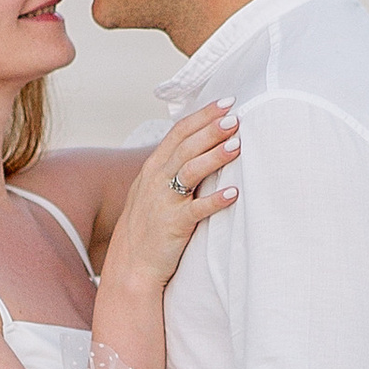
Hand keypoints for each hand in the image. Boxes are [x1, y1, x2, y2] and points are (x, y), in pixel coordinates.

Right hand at [99, 102, 238, 300]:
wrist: (131, 266)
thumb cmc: (147, 227)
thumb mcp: (152, 191)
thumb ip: (172, 169)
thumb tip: (200, 148)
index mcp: (153, 167)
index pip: (179, 132)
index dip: (203, 115)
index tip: (226, 103)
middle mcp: (156, 179)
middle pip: (187, 146)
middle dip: (211, 129)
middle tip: (235, 118)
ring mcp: (164, 201)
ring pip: (191, 171)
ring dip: (215, 156)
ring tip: (237, 145)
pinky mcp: (174, 225)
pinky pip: (197, 209)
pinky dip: (216, 200)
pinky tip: (234, 193)